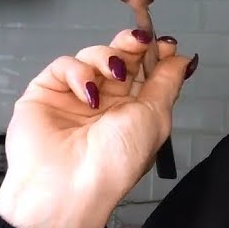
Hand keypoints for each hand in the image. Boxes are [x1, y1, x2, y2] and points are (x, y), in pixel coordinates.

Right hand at [0, 29, 198, 227]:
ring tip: (114, 74)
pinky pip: (64, 66)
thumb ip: (167, 83)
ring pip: (92, 56)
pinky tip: (87, 92)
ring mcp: (75, 96)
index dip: (154, 54)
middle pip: (120, 58)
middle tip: (140, 41)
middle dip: (132, 46)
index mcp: (134, 110)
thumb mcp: (155, 118)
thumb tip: (182, 58)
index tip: (164, 43)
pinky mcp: (45, 93)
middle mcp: (106, 101)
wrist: (68, 186)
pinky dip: (78, 72)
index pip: (145, 71)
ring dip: (107, 58)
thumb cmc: (118, 159)